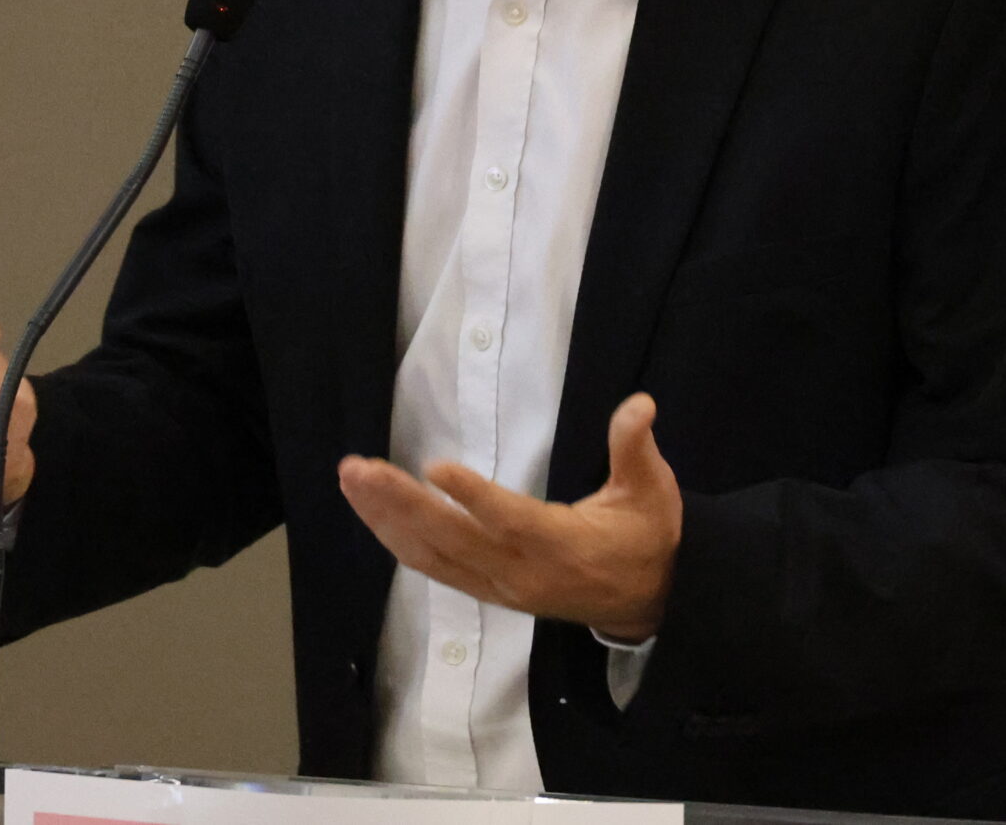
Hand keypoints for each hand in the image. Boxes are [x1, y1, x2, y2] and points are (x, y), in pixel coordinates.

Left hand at [338, 393, 680, 641]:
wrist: (649, 601)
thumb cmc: (646, 537)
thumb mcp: (653, 490)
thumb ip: (636, 448)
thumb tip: (640, 404)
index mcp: (562, 545)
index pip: (509, 521)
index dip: (472, 497)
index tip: (434, 467)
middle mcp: (521, 571)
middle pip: (452, 539)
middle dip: (400, 504)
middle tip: (360, 469)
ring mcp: (500, 586)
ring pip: (433, 557)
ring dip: (386, 520)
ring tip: (352, 481)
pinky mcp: (489, 592)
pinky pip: (434, 569)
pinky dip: (399, 542)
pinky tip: (373, 514)